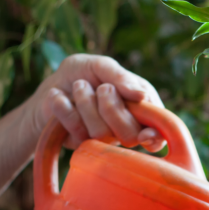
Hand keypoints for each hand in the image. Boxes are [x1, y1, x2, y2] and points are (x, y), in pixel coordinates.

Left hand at [30, 54, 166, 151]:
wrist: (50, 85)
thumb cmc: (82, 73)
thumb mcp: (101, 66)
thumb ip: (121, 77)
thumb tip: (141, 95)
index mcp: (141, 109)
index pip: (158, 132)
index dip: (156, 136)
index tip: (146, 134)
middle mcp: (126, 129)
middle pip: (129, 135)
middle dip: (113, 107)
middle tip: (102, 87)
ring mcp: (103, 140)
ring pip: (102, 133)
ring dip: (86, 103)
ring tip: (79, 86)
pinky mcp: (79, 144)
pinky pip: (76, 131)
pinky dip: (64, 107)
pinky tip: (59, 97)